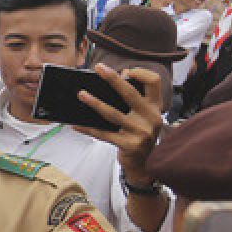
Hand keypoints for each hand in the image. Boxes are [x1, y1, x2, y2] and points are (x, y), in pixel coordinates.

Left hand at [74, 64, 163, 184]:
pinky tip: (76, 124)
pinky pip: (104, 134)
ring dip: (94, 103)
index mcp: (155, 107)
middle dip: (113, 79)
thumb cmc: (138, 133)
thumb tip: (119, 75)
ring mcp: (141, 132)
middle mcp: (151, 118)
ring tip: (81, 94)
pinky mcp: (129, 145)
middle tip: (99, 68)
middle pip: (130, 93)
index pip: (154, 82)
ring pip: (113, 114)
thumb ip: (133, 98)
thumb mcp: (142, 115)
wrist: (143, 163)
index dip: (141, 73)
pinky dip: (88, 128)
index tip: (126, 70)